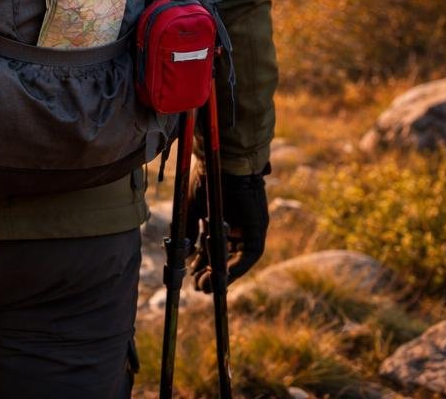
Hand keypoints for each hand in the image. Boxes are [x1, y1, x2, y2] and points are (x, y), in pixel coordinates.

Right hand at [186, 167, 268, 292]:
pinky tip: (224, 275)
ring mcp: (248, 227)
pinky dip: (238, 266)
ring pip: (237, 258)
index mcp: (220, 218)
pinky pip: (250, 254)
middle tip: (198, 286)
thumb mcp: (192, 207)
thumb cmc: (205, 177)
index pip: (213, 247)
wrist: (220, 159)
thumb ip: (191, 229)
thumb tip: (186, 253)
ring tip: (206, 285)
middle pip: (226, 256)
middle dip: (212, 273)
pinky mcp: (258, 227)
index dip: (203, 263)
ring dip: (223, 274)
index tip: (192, 276)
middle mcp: (236, 225)